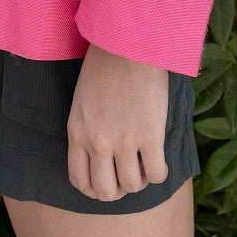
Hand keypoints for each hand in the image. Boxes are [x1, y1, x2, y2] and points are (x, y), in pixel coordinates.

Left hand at [67, 45, 169, 200]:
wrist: (128, 43)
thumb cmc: (104, 66)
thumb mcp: (82, 101)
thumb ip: (86, 130)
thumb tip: (99, 158)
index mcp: (77, 132)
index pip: (80, 181)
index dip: (94, 189)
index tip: (106, 182)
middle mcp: (97, 142)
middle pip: (106, 192)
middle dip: (118, 190)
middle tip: (127, 176)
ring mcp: (124, 141)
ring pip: (133, 186)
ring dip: (140, 179)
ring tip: (143, 162)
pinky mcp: (150, 135)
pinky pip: (157, 175)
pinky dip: (158, 172)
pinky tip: (158, 157)